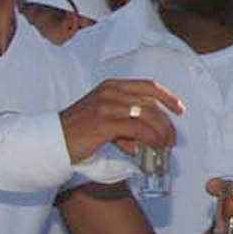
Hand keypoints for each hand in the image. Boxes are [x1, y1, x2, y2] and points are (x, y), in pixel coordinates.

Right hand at [59, 77, 182, 163]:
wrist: (53, 140)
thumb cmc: (76, 131)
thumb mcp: (102, 118)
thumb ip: (122, 125)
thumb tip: (140, 142)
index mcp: (111, 86)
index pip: (148, 86)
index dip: (167, 97)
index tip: (179, 109)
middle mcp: (111, 92)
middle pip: (152, 103)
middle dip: (167, 123)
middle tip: (172, 139)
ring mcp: (108, 106)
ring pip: (148, 115)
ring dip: (161, 132)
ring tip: (163, 146)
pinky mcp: (105, 123)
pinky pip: (138, 129)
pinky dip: (150, 138)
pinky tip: (151, 147)